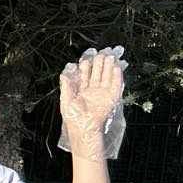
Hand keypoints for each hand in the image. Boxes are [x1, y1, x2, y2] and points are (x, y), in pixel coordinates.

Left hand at [59, 46, 125, 161]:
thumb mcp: (66, 100)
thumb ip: (66, 86)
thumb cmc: (73, 118)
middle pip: (97, 74)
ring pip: (107, 77)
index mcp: (82, 91)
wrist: (84, 129)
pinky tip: (116, 68)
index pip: (85, 75)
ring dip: (109, 67)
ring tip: (110, 56)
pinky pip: (116, 85)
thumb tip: (65, 72)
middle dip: (99, 63)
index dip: (86, 66)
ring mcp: (103, 94)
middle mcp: (93, 91)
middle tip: (101, 53)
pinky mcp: (112, 98)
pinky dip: (117, 76)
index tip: (87, 57)